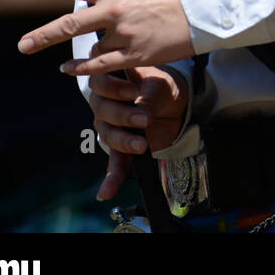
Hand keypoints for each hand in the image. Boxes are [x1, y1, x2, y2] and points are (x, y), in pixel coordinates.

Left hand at [15, 0, 194, 73]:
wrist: (204, 9)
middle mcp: (114, 9)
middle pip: (69, 24)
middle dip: (42, 36)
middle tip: (22, 45)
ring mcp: (123, 34)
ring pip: (90, 47)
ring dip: (90, 49)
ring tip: (102, 48)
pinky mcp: (134, 55)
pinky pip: (100, 65)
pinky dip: (83, 69)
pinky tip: (70, 69)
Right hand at [88, 65, 187, 200]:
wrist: (175, 103)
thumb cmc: (162, 87)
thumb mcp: (158, 86)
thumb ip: (147, 98)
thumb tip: (142, 114)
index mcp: (111, 82)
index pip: (99, 83)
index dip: (112, 88)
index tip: (132, 91)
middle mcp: (104, 103)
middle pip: (102, 111)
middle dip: (123, 116)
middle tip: (144, 119)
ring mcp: (110, 126)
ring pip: (108, 135)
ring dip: (124, 141)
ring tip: (142, 144)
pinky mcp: (121, 146)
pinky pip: (114, 162)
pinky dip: (112, 177)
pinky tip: (105, 192)